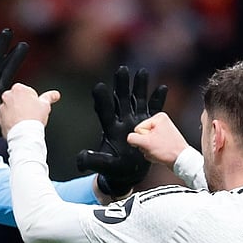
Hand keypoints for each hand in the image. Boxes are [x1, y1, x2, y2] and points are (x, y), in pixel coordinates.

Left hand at [0, 84, 59, 135]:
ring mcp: (2, 108)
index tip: (35, 106)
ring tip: (25, 120)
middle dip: (23, 104)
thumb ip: (49, 97)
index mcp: (18, 89)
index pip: (27, 91)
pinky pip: (6, 118)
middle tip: (31, 113)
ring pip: (10, 108)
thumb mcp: (45, 105)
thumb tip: (55, 94)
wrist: (24, 134)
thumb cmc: (34, 118)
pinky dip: (11, 121)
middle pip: (17, 99)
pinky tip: (19, 125)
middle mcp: (8, 96)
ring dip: (16, 113)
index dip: (33, 99)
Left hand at [76, 66, 167, 196]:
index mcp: (110, 128)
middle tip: (121, 69)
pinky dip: (158, 99)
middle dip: (122, 85)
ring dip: (140, 86)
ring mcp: (136, 121)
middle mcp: (123, 121)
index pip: (105, 111)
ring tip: (142, 71)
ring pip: (138, 100)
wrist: (129, 173)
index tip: (99, 86)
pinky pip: (154, 110)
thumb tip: (79, 159)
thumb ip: (93, 161)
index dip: (102, 100)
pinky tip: (162, 87)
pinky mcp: (148, 125)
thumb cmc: (115, 170)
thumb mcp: (104, 166)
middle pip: (122, 100)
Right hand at [127, 112, 188, 167]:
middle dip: (146, 145)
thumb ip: (133, 138)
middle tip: (155, 148)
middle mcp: (162, 123)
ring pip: (146, 143)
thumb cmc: (169, 151)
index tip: (151, 143)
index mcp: (158, 118)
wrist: (181, 161)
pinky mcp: (165, 141)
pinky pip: (152, 147)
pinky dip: (154, 152)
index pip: (138, 129)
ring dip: (150, 150)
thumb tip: (130, 138)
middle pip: (142, 135)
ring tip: (159, 152)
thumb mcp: (145, 143)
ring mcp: (164, 133)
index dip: (142, 139)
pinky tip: (160, 154)